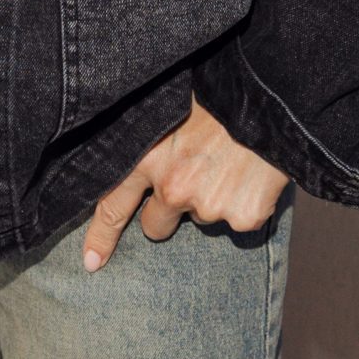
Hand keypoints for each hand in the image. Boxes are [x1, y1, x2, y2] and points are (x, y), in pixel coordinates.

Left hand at [83, 100, 286, 270]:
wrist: (267, 101)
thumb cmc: (214, 95)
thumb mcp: (167, 106)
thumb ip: (148, 135)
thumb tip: (127, 143)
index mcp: (148, 158)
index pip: (112, 206)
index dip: (100, 238)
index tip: (91, 263)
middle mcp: (174, 188)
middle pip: (155, 227)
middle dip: (165, 212)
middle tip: (185, 181)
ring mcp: (210, 208)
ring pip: (200, 218)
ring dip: (207, 199)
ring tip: (223, 162)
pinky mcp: (243, 219)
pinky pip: (236, 220)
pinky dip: (241, 203)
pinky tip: (247, 175)